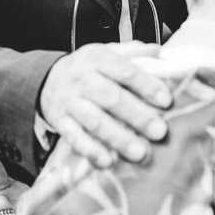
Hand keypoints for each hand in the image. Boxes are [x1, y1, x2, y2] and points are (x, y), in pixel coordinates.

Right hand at [38, 41, 170, 168]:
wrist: (48, 78)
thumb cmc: (88, 68)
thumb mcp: (107, 52)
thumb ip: (133, 53)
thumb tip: (161, 54)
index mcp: (97, 58)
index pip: (125, 71)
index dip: (146, 85)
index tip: (166, 101)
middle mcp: (81, 78)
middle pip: (111, 98)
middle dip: (137, 116)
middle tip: (159, 131)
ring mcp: (69, 101)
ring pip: (94, 121)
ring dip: (118, 138)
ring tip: (140, 152)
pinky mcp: (60, 121)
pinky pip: (75, 138)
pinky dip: (91, 150)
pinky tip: (108, 162)